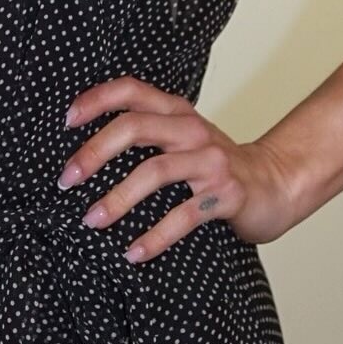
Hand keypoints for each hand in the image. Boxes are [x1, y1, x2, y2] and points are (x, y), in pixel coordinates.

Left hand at [58, 75, 299, 261]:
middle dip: (94, 152)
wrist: (275, 183)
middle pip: (135, 127)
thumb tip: (86, 150)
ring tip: (91, 220)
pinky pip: (183, 215)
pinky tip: (133, 252)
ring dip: (117, 198)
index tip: (66, 120)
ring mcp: (210, 161)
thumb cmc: (215, 163)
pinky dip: (154, 236)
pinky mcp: (226, 194)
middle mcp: (192, 129)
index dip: (96, 99)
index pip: (131, 90)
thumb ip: (147, 132)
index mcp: (177, 111)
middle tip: (67, 179)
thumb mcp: (182, 137)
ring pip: (155, 170)